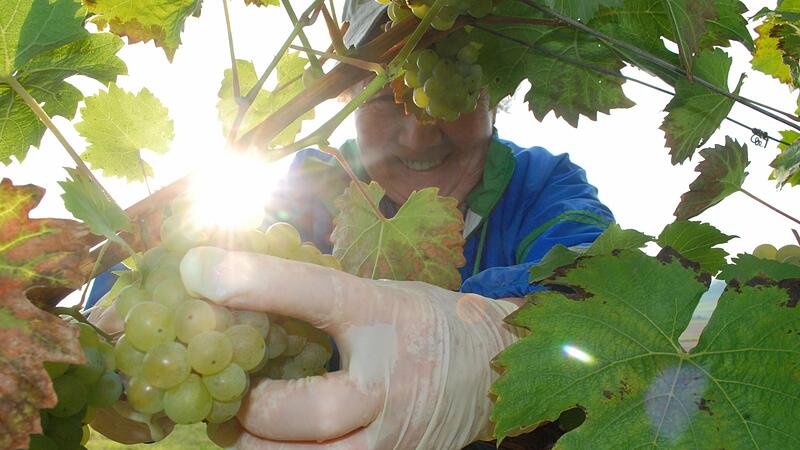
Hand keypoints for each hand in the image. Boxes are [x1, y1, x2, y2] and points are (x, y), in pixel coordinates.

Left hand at [181, 247, 524, 449]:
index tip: (199, 270)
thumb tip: (240, 280)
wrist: (491, 370)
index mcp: (387, 317)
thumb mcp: (381, 295)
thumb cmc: (424, 324)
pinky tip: (268, 444)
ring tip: (231, 428)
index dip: (257, 281)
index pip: (319, 294)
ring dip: (258, 448)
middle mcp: (394, 381)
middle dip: (252, 408)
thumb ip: (321, 297)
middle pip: (311, 409)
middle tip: (223, 394)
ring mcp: (397, 435)